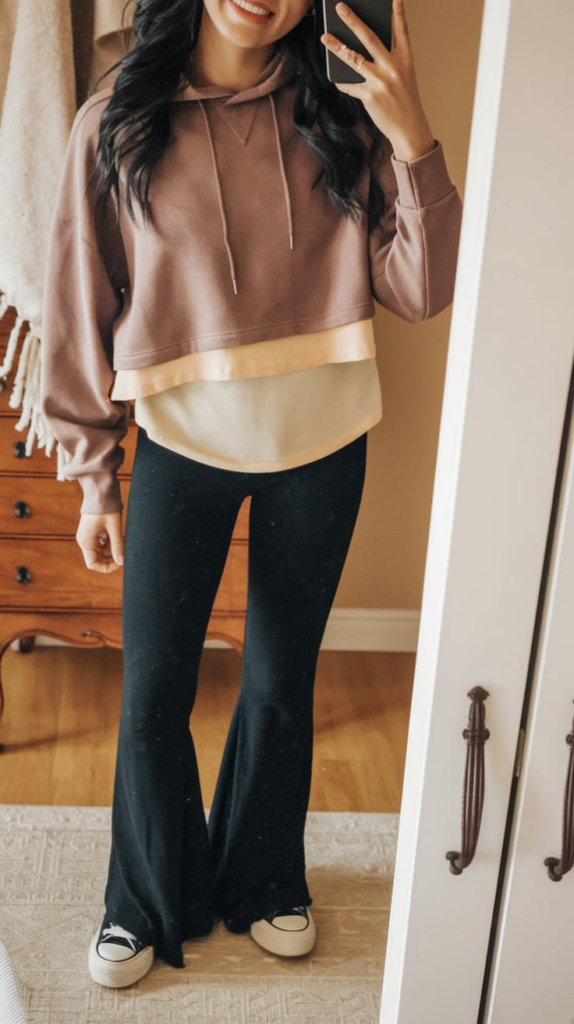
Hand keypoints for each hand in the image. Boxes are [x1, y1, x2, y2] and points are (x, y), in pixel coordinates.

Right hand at [76, 512, 123, 572]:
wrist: (100, 489)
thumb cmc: (106, 506)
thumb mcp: (114, 527)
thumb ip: (117, 545)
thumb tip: (122, 562)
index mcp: (86, 541)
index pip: (93, 564)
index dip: (107, 567)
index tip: (121, 562)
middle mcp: (84, 540)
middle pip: (98, 558)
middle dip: (113, 557)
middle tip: (126, 551)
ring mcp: (88, 536)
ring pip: (102, 551)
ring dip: (114, 549)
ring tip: (125, 540)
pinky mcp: (93, 531)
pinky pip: (102, 543)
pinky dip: (112, 542)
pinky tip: (121, 536)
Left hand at [320, 0, 435, 161]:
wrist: (409, 128)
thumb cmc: (404, 101)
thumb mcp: (403, 76)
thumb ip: (390, 61)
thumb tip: (365, 49)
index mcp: (404, 60)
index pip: (401, 30)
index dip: (397, 12)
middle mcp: (393, 67)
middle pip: (370, 38)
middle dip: (354, 20)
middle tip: (341, 8)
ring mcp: (381, 81)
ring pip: (354, 59)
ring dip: (337, 47)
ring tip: (325, 38)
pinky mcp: (370, 96)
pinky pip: (350, 85)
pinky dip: (342, 82)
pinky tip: (336, 79)